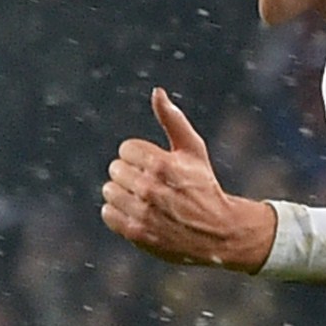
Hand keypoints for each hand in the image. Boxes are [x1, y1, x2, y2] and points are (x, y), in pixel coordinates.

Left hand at [101, 88, 277, 270]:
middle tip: (150, 183)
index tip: (155, 166)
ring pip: (109, 191)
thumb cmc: (203, 185)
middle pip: (115, 169)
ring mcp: (142, 212)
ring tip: (143, 199)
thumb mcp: (193, 149)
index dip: (140, 156)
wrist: (217, 232)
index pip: (126, 149)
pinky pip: (108, 214)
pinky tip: (136, 212)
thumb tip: (157, 92)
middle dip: (130, 174)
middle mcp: (150, 188)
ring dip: (123, 193)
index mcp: (162, 163)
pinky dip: (118, 212)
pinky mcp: (136, 233)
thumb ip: (172, 119)